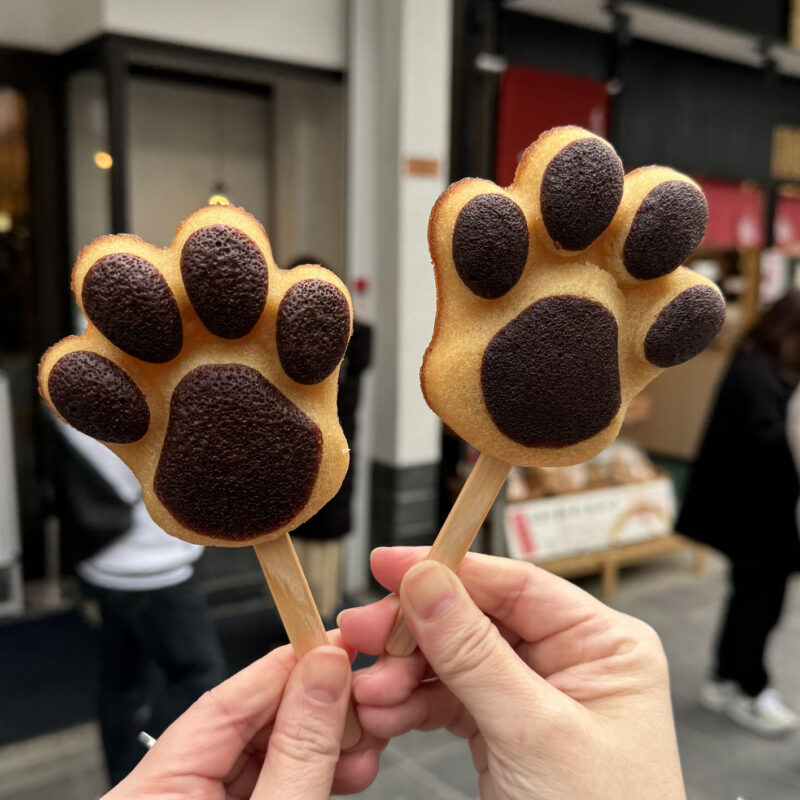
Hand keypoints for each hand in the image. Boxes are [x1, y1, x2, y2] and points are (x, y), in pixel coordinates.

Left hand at [104, 636, 385, 798]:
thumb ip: (299, 750)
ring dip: (324, 745)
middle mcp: (167, 796)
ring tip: (366, 739)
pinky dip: (312, 774)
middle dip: (317, 711)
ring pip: (267, 755)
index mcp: (150, 794)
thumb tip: (324, 671)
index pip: (225, 701)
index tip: (337, 645)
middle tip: (364, 694)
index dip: (288, 666)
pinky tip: (348, 767)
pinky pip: (272, 784)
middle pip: (250, 725)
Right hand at [339, 547, 685, 799]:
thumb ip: (474, 654)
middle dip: (416, 631)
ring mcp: (532, 694)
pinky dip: (412, 706)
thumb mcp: (536, 733)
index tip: (390, 563)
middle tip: (362, 631)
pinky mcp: (504, 727)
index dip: (450, 569)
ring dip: (405, 675)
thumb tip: (426, 582)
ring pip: (454, 660)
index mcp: (603, 644)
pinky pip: (448, 700)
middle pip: (476, 620)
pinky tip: (383, 713)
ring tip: (368, 692)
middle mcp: (569, 660)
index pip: (516, 584)